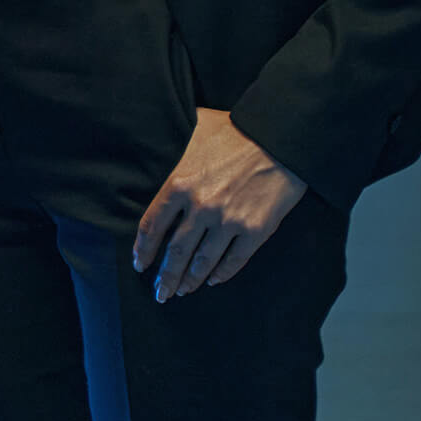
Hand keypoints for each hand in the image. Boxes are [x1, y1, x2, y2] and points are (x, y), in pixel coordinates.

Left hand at [133, 108, 306, 300]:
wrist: (281, 139)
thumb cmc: (237, 130)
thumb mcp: (195, 128)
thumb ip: (174, 139)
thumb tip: (156, 132)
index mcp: (179, 183)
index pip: (152, 226)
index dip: (143, 249)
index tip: (139, 264)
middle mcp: (200, 207)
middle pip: (175, 251)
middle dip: (164, 277)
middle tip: (159, 293)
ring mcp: (229, 221)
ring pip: (202, 261)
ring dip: (190, 280)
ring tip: (181, 291)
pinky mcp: (255, 231)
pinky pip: (234, 261)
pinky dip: (221, 274)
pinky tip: (213, 280)